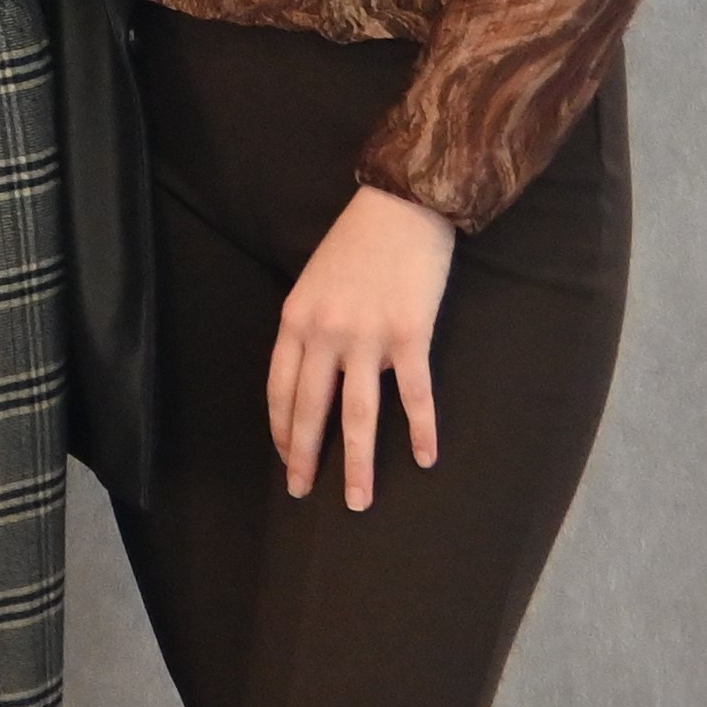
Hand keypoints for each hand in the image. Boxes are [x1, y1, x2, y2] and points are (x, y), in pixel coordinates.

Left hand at [271, 183, 456, 511]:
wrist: (402, 205)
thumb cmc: (355, 242)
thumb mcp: (312, 283)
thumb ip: (309, 328)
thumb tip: (314, 374)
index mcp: (295, 321)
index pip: (280, 389)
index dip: (281, 428)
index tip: (285, 457)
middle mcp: (325, 334)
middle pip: (310, 410)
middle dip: (304, 458)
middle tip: (300, 494)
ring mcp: (368, 338)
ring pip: (359, 415)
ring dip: (359, 463)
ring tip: (357, 501)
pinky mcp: (410, 336)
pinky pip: (414, 395)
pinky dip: (422, 430)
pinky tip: (426, 458)